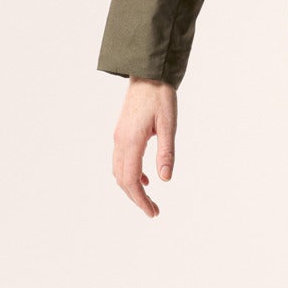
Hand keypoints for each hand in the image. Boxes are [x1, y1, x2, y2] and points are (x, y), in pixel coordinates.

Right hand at [111, 77, 176, 217]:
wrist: (147, 74)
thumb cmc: (160, 97)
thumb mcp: (168, 125)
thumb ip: (166, 153)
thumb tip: (165, 179)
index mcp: (130, 141)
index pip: (131, 180)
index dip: (141, 200)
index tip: (153, 212)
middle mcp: (120, 142)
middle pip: (122, 180)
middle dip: (136, 198)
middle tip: (154, 211)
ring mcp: (118, 138)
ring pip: (119, 172)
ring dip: (132, 187)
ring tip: (149, 199)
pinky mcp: (121, 134)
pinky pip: (121, 161)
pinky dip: (130, 174)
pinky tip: (146, 179)